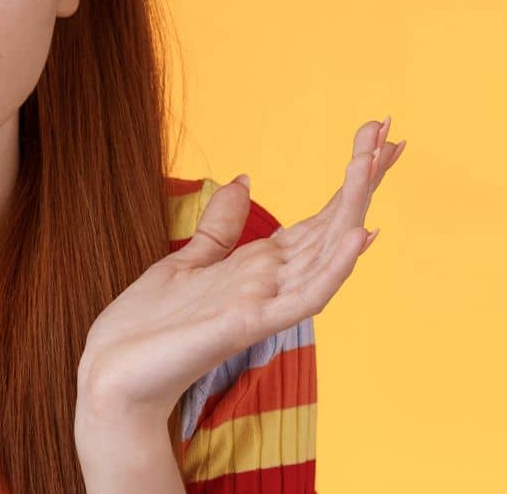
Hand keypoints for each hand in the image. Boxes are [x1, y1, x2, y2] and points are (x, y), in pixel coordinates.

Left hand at [76, 116, 404, 430]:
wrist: (115, 375)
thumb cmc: (149, 327)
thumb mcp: (187, 259)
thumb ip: (222, 225)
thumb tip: (244, 180)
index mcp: (259, 265)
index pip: (319, 218)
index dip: (350, 179)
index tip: (378, 136)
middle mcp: (271, 282)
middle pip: (331, 225)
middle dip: (361, 180)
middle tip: (391, 132)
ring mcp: (266, 303)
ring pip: (326, 252)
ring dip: (354, 207)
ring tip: (378, 161)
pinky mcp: (249, 324)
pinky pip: (305, 296)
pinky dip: (335, 267)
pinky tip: (359, 234)